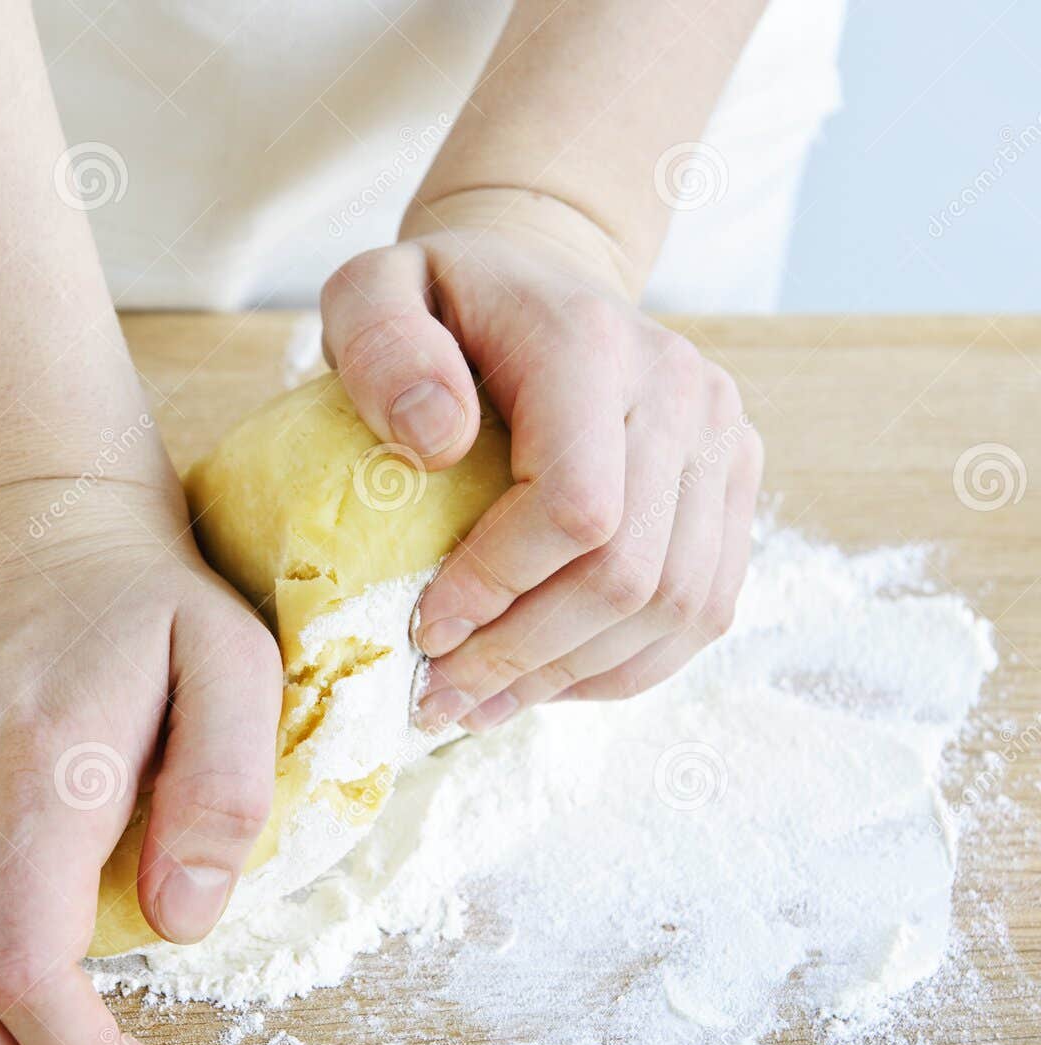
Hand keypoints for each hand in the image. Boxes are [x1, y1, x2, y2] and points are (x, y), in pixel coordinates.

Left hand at [320, 188, 762, 731]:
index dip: (499, 587)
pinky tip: (543, 682)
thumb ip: (379, 346)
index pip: (577, 504)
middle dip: (525, 655)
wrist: (532, 282)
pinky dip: (619, 666)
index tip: (420, 629)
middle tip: (437, 697)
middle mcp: (682, 393)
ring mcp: (722, 443)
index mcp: (591, 346)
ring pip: (673, 608)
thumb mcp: (371, 292)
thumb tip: (437, 442)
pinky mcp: (730, 490)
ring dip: (569, 677)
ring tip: (479, 705)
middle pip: (629, 574)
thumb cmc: (438, 303)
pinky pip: (699, 611)